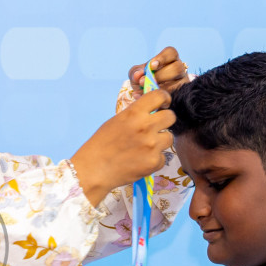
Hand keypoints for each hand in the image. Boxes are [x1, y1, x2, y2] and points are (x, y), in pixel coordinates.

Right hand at [70, 88, 174, 206]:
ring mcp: (152, 145)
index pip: (159, 96)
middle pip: (171, 117)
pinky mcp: (154, 162)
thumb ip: (135, 114)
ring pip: (168, 137)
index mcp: (134, 113)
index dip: (164, 99)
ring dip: (160, 141)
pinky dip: (154, 159)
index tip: (162, 104)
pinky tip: (140, 160)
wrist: (94, 169)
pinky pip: (162, 157)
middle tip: (156, 127)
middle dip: (165, 121)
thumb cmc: (101, 144)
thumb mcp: (116, 121)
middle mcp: (145, 127)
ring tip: (145, 147)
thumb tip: (152, 109)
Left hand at [127, 46, 190, 99]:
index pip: (171, 52)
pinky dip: (160, 98)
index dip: (162, 58)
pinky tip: (148, 98)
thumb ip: (135, 72)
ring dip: (161, 88)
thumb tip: (137, 75)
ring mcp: (182, 82)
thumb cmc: (144, 81)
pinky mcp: (180, 95)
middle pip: (177, 68)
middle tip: (143, 82)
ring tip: (146, 91)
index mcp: (169, 59)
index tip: (152, 66)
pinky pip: (174, 96)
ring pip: (179, 83)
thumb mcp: (137, 75)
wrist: (146, 99)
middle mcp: (179, 69)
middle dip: (160, 75)